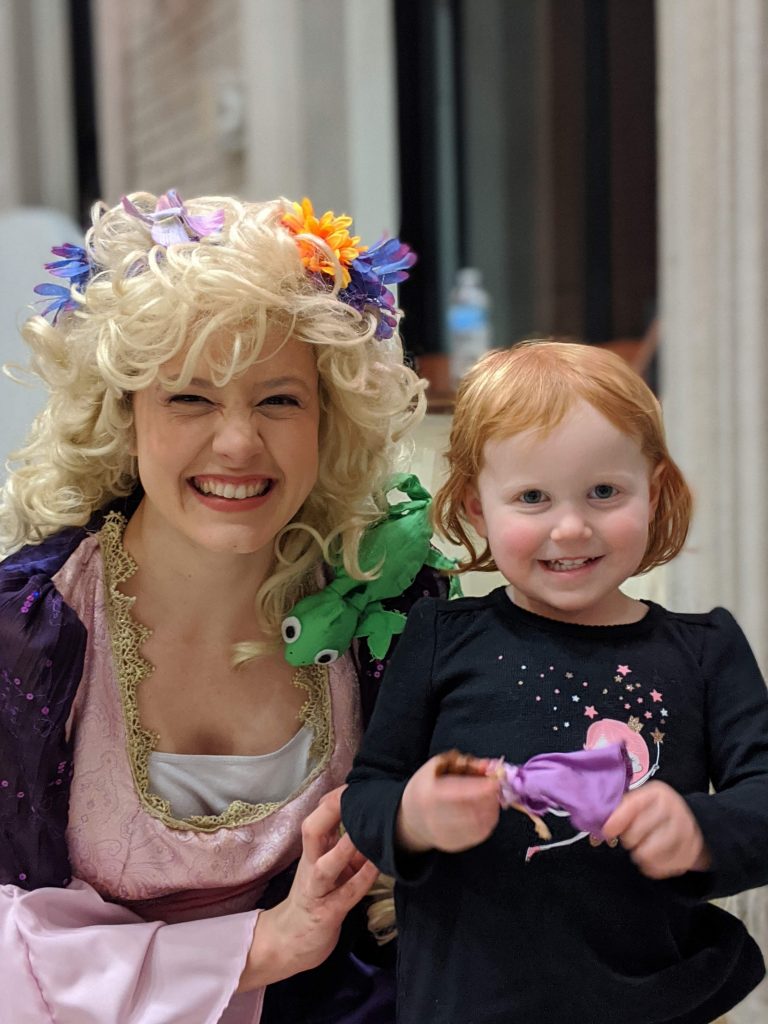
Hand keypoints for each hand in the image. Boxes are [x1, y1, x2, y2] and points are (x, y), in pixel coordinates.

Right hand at [239, 787, 378, 990]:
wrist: (289, 942)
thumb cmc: (316, 898)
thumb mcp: (329, 869)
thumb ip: (346, 848)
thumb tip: (369, 820)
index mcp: (312, 853)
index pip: (318, 818)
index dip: (334, 800)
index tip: (355, 784)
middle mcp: (311, 866)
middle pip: (312, 832)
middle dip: (331, 811)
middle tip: (353, 793)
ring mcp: (316, 891)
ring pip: (326, 866)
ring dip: (344, 848)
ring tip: (362, 830)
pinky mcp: (326, 914)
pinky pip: (345, 895)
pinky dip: (361, 880)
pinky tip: (377, 867)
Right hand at [397, 753, 500, 853]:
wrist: (411, 818)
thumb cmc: (426, 787)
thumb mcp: (439, 766)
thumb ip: (464, 762)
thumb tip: (488, 766)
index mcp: (429, 794)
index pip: (458, 792)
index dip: (480, 787)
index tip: (495, 781)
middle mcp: (434, 817)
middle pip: (471, 810)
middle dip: (489, 798)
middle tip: (496, 787)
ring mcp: (444, 834)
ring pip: (478, 824)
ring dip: (491, 809)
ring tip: (492, 798)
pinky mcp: (453, 845)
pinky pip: (479, 835)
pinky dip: (489, 821)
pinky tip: (487, 811)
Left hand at [602, 781, 710, 878]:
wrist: (693, 823)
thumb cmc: (656, 813)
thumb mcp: (641, 803)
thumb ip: (621, 811)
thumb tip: (603, 830)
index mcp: (658, 793)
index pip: (632, 806)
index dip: (617, 820)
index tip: (607, 832)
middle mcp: (674, 809)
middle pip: (637, 833)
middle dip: (629, 839)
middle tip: (632, 839)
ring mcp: (686, 830)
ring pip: (649, 853)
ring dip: (640, 855)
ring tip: (641, 849)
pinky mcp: (691, 852)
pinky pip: (662, 867)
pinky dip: (653, 867)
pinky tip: (653, 860)